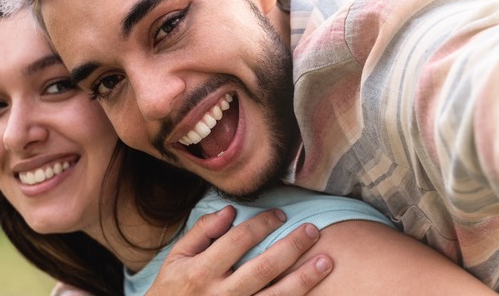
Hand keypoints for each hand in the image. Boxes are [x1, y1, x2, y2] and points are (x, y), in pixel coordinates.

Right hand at [146, 206, 332, 295]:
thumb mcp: (176, 259)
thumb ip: (201, 233)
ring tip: (326, 261)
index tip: (280, 214)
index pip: (238, 241)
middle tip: (313, 230)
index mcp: (201, 272)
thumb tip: (230, 210)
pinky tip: (313, 293)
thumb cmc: (171, 291)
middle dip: (291, 247)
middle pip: (263, 267)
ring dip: (304, 279)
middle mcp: (220, 295)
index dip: (262, 224)